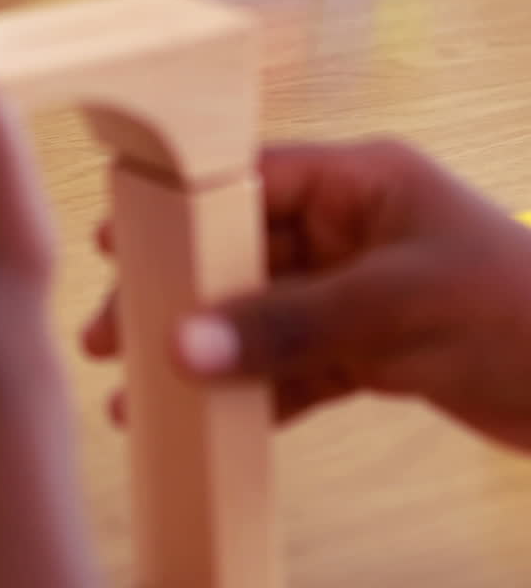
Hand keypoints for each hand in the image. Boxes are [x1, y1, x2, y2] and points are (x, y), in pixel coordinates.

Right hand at [85, 141, 530, 454]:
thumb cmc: (514, 313)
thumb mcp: (396, 306)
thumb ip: (289, 323)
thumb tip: (184, 343)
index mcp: (360, 183)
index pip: (254, 178)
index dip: (185, 207)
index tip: (120, 239)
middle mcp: (352, 228)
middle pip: (244, 250)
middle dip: (180, 292)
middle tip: (109, 334)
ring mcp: (360, 289)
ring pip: (263, 313)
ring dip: (208, 351)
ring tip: (139, 395)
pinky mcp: (372, 348)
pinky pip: (297, 363)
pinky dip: (256, 392)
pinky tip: (214, 423)